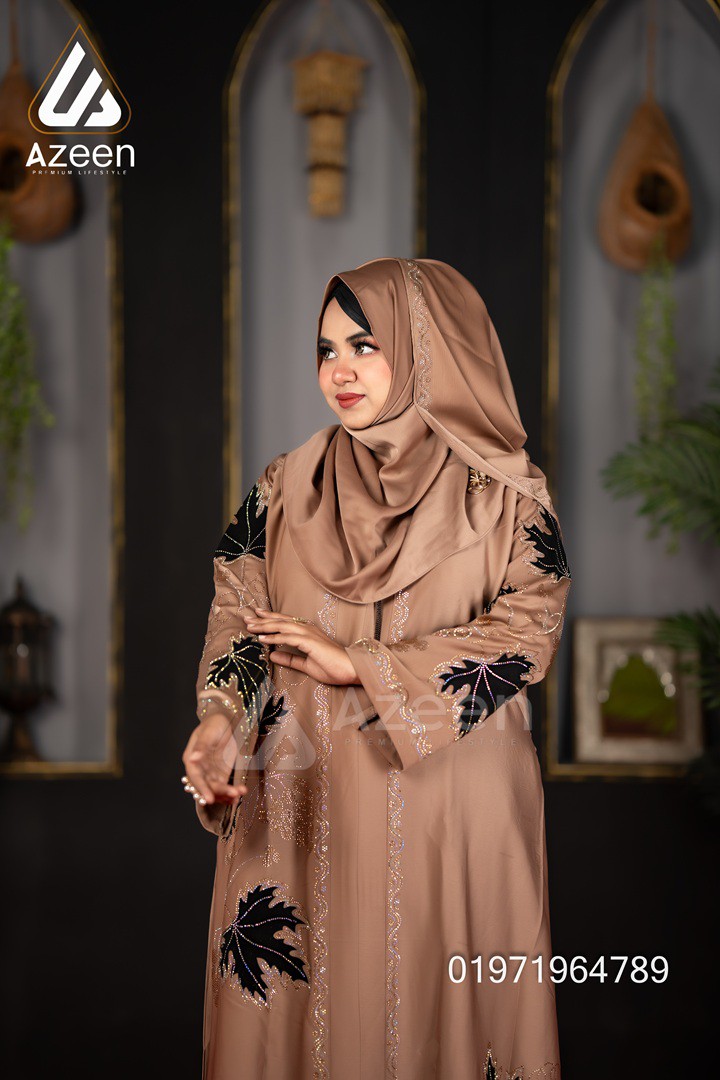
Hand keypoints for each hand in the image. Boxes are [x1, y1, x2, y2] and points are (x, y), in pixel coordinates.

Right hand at [182, 711, 247, 806]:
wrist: (224, 720)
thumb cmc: (213, 724)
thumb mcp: (207, 732)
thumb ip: (201, 746)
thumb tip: (193, 759)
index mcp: (191, 760)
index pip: (196, 777)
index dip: (202, 789)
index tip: (210, 799)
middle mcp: (200, 769)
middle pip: (207, 785)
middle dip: (219, 792)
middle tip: (232, 794)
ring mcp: (211, 772)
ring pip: (216, 788)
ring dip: (227, 793)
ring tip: (239, 793)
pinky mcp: (221, 773)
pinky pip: (225, 785)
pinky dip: (231, 791)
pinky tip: (239, 793)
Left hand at [244, 606, 359, 685]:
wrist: (351, 669)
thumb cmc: (333, 667)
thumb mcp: (306, 665)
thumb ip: (290, 659)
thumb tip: (272, 656)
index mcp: (308, 632)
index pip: (285, 622)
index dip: (269, 619)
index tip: (255, 617)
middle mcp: (307, 629)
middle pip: (280, 621)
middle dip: (262, 619)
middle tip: (246, 617)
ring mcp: (309, 634)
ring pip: (282, 626)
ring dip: (264, 626)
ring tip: (249, 626)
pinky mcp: (310, 641)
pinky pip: (288, 638)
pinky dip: (274, 637)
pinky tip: (262, 638)